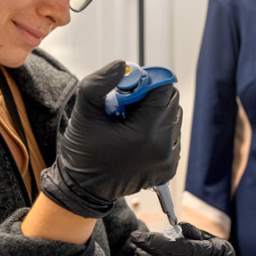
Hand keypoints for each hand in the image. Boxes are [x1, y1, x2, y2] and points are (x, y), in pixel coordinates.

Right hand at [42, 60, 180, 217]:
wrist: (84, 189)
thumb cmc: (83, 151)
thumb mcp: (84, 111)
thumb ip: (100, 83)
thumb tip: (123, 65)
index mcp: (146, 134)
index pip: (164, 89)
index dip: (145, 83)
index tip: (125, 91)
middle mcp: (163, 149)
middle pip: (171, 102)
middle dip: (150, 98)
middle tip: (124, 108)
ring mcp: (168, 161)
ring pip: (173, 118)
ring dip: (154, 114)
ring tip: (128, 126)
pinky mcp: (169, 169)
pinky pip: (171, 137)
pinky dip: (156, 132)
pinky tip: (134, 139)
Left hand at [130, 222, 236, 255]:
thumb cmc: (215, 254)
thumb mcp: (211, 239)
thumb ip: (194, 233)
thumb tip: (176, 226)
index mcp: (220, 252)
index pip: (190, 249)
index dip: (169, 244)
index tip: (149, 236)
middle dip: (154, 247)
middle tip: (136, 237)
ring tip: (138, 250)